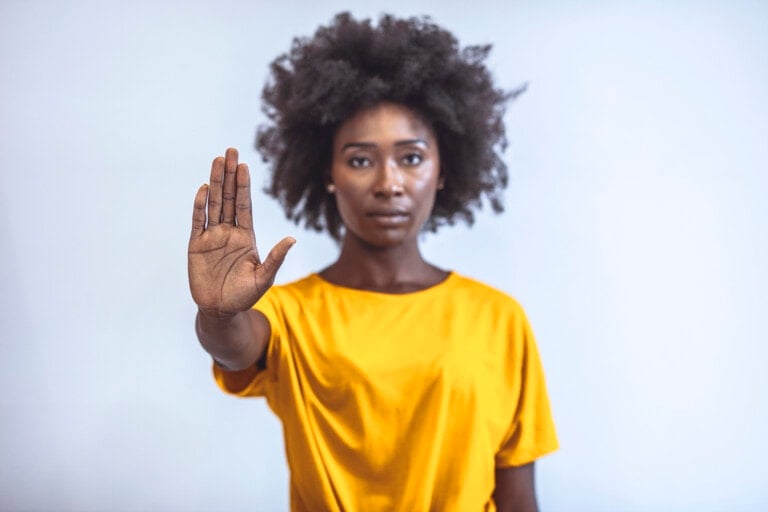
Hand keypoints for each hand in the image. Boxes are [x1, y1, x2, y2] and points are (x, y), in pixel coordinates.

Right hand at [188, 148, 294, 316]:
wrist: (221, 311)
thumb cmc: (244, 296)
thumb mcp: (264, 278)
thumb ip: (276, 258)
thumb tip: (293, 238)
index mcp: (246, 237)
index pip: (244, 205)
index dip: (244, 186)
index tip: (245, 165)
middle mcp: (229, 232)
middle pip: (228, 198)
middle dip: (229, 175)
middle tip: (230, 151)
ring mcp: (212, 238)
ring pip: (214, 204)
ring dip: (215, 182)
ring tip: (217, 161)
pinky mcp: (197, 246)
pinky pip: (198, 222)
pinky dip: (200, 206)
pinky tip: (203, 189)